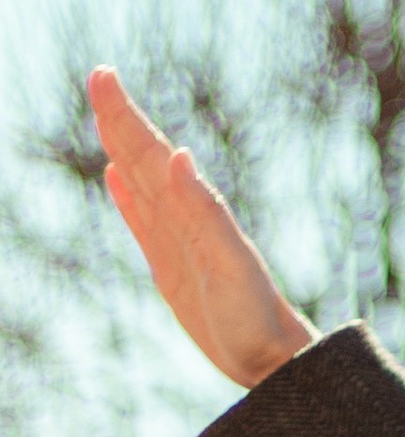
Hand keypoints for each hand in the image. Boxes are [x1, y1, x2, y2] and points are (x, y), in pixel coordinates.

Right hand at [87, 67, 316, 390]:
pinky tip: (117, 178)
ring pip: (141, 184)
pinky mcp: (172, 268)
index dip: (127, 116)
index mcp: (195, 211)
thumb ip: (205, 211)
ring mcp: (178, 241)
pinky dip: (128, 197)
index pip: (153, 153)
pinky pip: (143, 222)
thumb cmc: (256, 318)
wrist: (274, 360)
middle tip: (99, 77)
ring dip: (122, 149)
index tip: (105, 76)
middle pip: (144, 159)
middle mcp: (185, 220)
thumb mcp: (231, 264)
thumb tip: (179, 156)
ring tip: (105, 116)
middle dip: (120, 120)